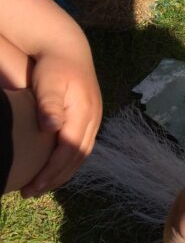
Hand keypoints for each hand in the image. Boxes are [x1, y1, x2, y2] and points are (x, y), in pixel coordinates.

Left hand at [21, 47, 101, 196]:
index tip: (31, 187)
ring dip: (62, 173)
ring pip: (82, 154)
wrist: (68, 50)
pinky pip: (82, 146)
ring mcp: (95, 119)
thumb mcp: (48, 83)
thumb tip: (52, 128)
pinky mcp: (90, 118)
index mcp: (85, 112)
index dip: (51, 172)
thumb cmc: (54, 68)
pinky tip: (52, 168)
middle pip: (78, 157)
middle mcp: (94, 118)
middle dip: (55, 178)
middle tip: (30, 192)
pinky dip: (67, 162)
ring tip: (39, 186)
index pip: (69, 151)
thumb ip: (49, 105)